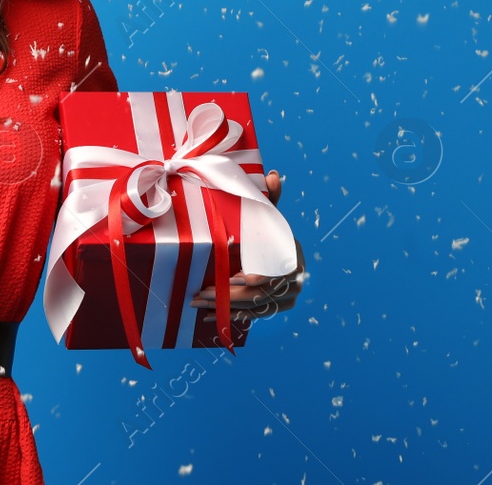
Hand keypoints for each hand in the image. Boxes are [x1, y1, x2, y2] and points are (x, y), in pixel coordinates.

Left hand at [189, 170, 306, 322]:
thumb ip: (270, 198)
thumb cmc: (268, 230)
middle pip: (259, 294)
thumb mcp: (268, 215)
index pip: (275, 273)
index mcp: (292, 258)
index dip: (255, 277)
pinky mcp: (276, 309)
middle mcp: (294, 282)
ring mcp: (287, 298)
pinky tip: (210, 316)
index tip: (233, 276)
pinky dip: (231, 317)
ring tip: (197, 302)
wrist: (280, 254)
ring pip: (254, 307)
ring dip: (224, 307)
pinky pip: (254, 317)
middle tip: (200, 292)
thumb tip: (273, 174)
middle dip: (228, 294)